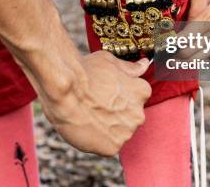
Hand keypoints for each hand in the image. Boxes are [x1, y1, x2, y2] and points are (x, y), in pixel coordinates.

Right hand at [37, 51, 151, 156]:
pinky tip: (86, 127)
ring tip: (88, 115)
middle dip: (115, 113)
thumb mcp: (111, 62)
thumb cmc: (86, 72)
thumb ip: (130, 68)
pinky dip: (97, 140)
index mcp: (142, 92)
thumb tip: (144, 65)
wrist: (65, 89)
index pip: (136, 98)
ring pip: (117, 132)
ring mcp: (126, 133)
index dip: (118, 96)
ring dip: (107, 127)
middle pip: (128, 117)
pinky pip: (106, 146)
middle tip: (95, 105)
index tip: (104, 94)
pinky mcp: (112, 148)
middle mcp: (139, 114)